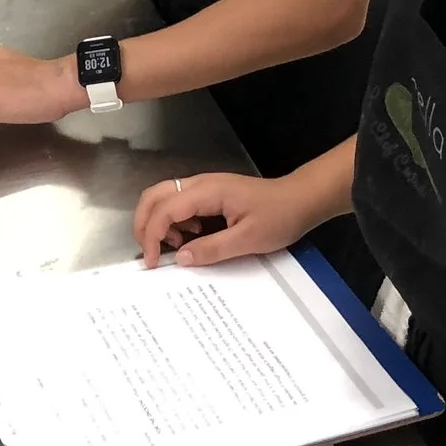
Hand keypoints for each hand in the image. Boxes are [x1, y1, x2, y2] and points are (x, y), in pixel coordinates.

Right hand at [133, 171, 311, 268]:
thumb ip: (212, 249)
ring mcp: (204, 187)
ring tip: (176, 246)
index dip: (151, 235)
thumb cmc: (278, 216)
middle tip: (150, 253)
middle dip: (144, 224)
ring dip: (159, 222)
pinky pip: (179, 203)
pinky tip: (191, 238)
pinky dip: (174, 221)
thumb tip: (180, 258)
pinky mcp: (210, 194)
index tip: (152, 262)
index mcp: (207, 191)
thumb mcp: (248, 239)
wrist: (301, 199)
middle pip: (154, 196)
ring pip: (164, 198)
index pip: (164, 209)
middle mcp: (200, 184)